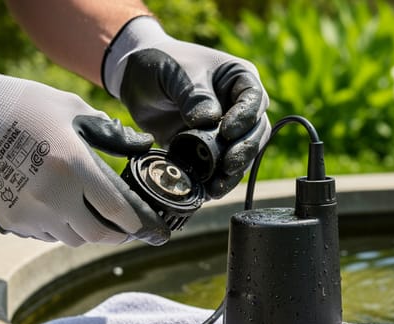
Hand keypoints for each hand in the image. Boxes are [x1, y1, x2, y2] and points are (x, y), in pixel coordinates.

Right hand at [0, 54, 168, 246]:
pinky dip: (59, 227)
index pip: (118, 209)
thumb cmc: (23, 106)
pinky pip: (45, 234)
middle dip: (117, 234)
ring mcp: (30, 212)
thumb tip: (142, 145)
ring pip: (71, 238)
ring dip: (87, 230)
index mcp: (75, 167)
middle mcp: (55, 196)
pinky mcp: (10, 220)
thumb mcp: (72, 109)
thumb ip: (111, 133)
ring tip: (94, 216)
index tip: (152, 228)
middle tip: (126, 229)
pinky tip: (60, 210)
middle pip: (98, 234)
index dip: (139, 222)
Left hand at [103, 16, 269, 198]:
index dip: (245, 118)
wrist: (137, 79)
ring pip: (244, 154)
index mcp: (239, 79)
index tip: (227, 132)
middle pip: (256, 132)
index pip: (254, 100)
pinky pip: (221, 168)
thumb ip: (194, 95)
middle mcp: (240, 106)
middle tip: (228, 164)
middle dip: (244, 150)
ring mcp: (227, 130)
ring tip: (218, 185)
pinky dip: (216, 180)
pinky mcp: (210, 149)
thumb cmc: (163, 64)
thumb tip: (209, 121)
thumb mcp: (178, 72)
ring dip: (234, 172)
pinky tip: (209, 189)